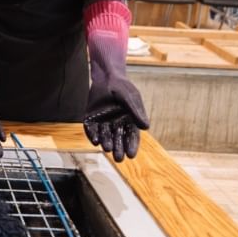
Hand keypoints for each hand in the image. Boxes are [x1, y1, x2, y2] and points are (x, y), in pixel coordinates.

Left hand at [84, 16, 149, 161]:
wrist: (106, 77)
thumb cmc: (122, 88)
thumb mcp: (130, 98)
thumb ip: (135, 111)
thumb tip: (146, 127)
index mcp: (129, 122)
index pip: (131, 137)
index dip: (131, 146)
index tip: (131, 155)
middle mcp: (116, 124)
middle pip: (117, 139)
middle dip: (118, 149)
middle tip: (119, 158)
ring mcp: (103, 122)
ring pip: (104, 136)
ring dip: (105, 143)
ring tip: (107, 148)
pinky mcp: (91, 118)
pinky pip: (91, 129)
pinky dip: (92, 135)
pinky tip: (95, 141)